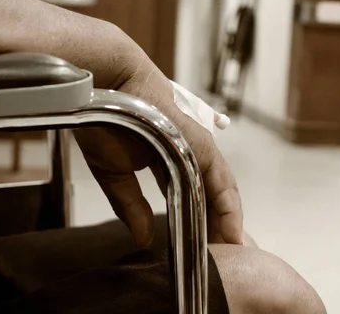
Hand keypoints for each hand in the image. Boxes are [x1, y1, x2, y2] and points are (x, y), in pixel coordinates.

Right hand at [74, 46, 242, 246]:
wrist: (108, 83)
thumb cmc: (107, 120)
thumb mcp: (115, 174)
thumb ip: (132, 206)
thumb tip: (142, 238)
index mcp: (169, 158)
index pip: (189, 195)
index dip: (196, 220)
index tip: (199, 246)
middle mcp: (188, 154)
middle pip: (208, 196)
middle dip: (214, 226)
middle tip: (217, 255)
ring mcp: (197, 149)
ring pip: (220, 191)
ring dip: (225, 221)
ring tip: (228, 250)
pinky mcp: (202, 145)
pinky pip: (222, 181)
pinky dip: (229, 207)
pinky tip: (232, 231)